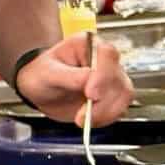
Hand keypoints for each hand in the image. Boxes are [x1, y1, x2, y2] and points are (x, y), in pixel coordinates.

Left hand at [15, 33, 133, 126]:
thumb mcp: (47, 73)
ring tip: (81, 119)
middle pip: (118, 78)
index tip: (91, 94)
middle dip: (102, 101)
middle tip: (83, 114)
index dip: (102, 75)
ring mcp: (110, 78)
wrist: (40, 91)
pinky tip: (88, 120)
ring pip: (124, 95)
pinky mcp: (112, 96)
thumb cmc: (41, 74)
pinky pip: (120, 109)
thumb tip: (88, 78)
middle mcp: (103, 59)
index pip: (106, 54)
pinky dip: (106, 118)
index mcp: (87, 44)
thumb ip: (68, 76)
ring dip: (105, 112)